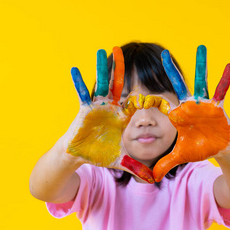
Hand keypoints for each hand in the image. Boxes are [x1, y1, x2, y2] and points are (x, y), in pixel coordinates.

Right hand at [65, 47, 154, 182]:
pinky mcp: (84, 110)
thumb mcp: (121, 159)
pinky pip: (82, 94)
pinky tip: (75, 70)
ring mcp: (98, 107)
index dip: (145, 91)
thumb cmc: (100, 153)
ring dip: (102, 68)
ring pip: (102, 84)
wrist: (80, 155)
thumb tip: (153, 179)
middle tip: (124, 51)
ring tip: (103, 51)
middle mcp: (112, 107)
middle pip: (119, 85)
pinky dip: (79, 83)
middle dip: (121, 69)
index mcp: (123, 117)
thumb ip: (137, 167)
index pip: (136, 101)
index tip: (154, 81)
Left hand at [151, 45, 229, 181]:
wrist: (221, 150)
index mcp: (178, 114)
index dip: (152, 93)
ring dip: (201, 65)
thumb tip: (151, 176)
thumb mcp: (180, 156)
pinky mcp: (218, 106)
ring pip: (201, 80)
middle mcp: (190, 105)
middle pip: (178, 84)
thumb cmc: (201, 148)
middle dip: (171, 69)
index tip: (141, 85)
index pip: (163, 101)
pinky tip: (229, 65)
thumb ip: (165, 163)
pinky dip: (225, 79)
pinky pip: (222, 90)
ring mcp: (204, 103)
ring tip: (201, 47)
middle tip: (163, 53)